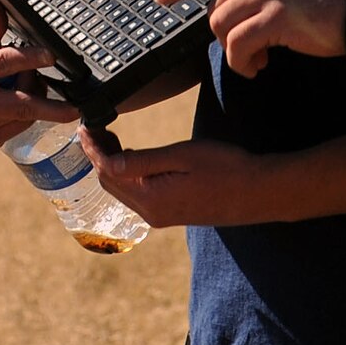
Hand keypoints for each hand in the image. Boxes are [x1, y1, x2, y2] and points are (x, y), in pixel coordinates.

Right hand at [0, 0, 78, 149]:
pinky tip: (13, 102)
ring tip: (23, 81)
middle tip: (75, 109)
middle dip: (50, 108)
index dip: (29, 59)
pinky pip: (18, 127)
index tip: (52, 56)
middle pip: (19, 106)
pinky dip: (25, 115)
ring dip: (35, 98)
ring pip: (23, 115)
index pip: (2, 64)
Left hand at [80, 130, 289, 227]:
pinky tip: (135, 160)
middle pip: (111, 184)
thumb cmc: (226, 168)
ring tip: (109, 141)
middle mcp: (151, 213)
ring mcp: (162, 217)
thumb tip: (106, 162)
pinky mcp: (173, 214)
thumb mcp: (182, 156)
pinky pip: (139, 196)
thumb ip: (141, 161)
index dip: (94, 149)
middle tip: (95, 130)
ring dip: (114, 167)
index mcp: (150, 199)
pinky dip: (130, 177)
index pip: (108, 172)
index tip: (85, 128)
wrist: (260, 193)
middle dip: (99, 157)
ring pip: (124, 191)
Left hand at [155, 0, 345, 77]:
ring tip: (258, 60)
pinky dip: (243, 63)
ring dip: (235, 51)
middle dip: (227, 35)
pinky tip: (260, 66)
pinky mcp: (276, 16)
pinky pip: (238, 46)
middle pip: (218, 6)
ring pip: (222, 27)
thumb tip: (237, 8)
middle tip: (252, 51)